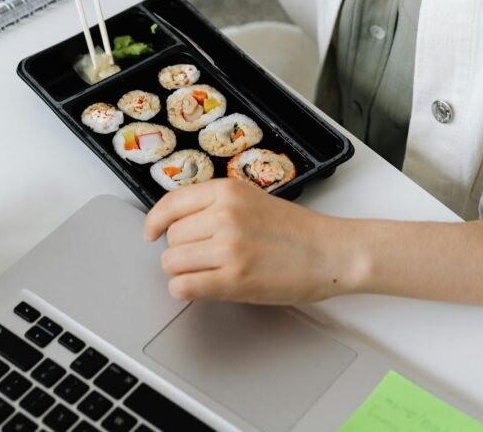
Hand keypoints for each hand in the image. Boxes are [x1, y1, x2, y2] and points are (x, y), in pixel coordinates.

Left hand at [144, 179, 357, 304]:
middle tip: (203, 256)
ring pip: (172, 263)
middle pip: (171, 238)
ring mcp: (229, 247)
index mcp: (227, 191)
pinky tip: (201, 287)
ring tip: (207, 272)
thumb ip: (215, 206)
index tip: (151, 233)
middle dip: (180, 250)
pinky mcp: (235, 279)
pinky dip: (185, 291)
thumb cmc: (297, 230)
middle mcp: (225, 215)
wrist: (331, 252)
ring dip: (183, 272)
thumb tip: (176, 224)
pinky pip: (184, 287)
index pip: (171, 203)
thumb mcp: (252, 200)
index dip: (155, 222)